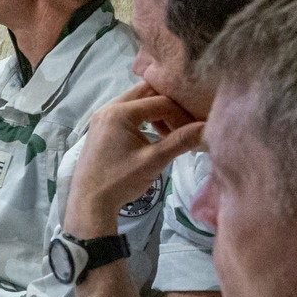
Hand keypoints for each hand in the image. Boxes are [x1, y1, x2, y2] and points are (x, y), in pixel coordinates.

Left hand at [66, 82, 205, 237]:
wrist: (89, 203)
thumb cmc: (120, 181)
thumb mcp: (153, 161)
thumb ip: (181, 141)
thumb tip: (208, 127)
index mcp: (119, 112)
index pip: (160, 101)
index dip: (181, 114)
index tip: (195, 129)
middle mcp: (107, 108)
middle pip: (146, 93)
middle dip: (169, 105)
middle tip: (185, 122)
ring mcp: (102, 117)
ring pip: (137, 103)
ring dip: (156, 112)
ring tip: (171, 132)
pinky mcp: (101, 128)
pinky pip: (127, 113)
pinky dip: (143, 119)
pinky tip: (154, 136)